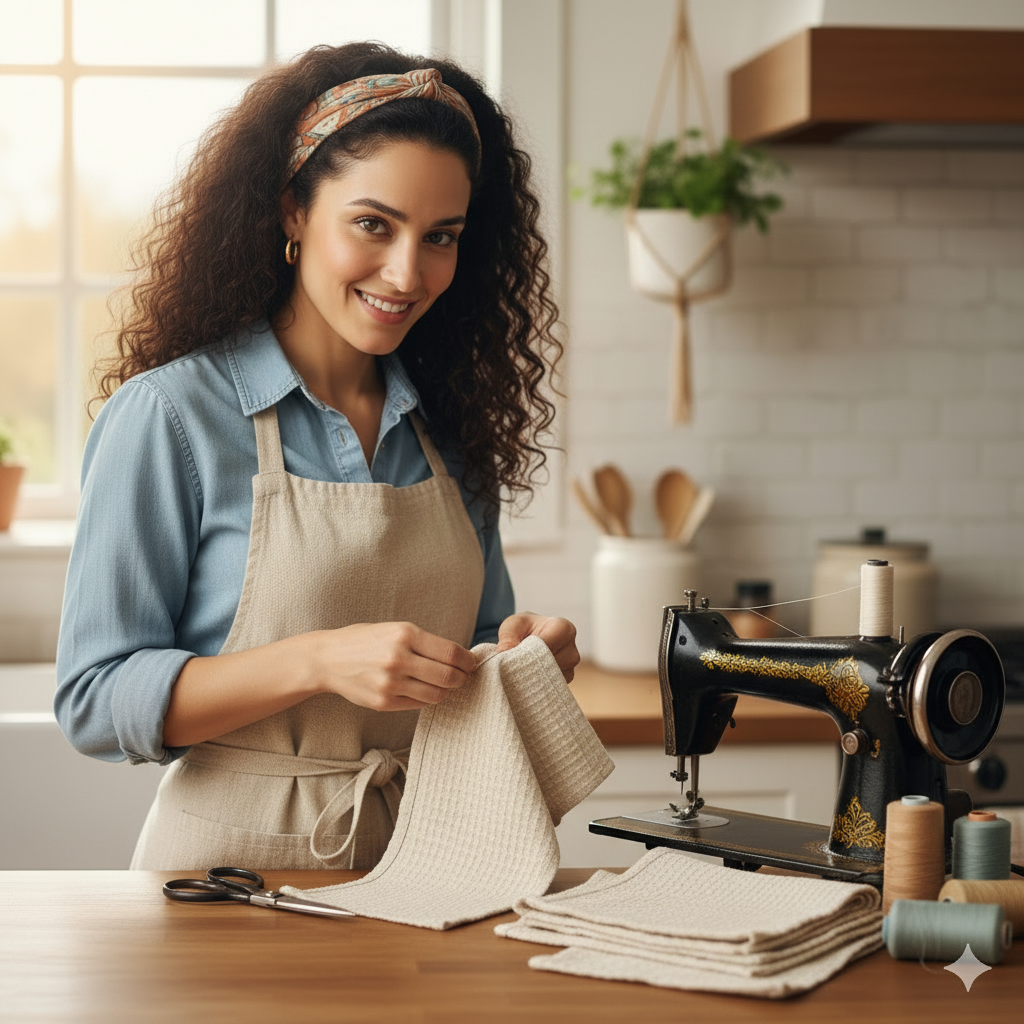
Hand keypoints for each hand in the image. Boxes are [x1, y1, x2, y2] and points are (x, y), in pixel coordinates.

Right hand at [310, 622, 476, 710]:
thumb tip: (457, 656)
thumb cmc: (364, 640)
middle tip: (462, 676)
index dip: (467, 660)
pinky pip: (419, 704)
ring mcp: (390, 683)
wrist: (328, 659)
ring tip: (442, 684)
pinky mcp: (383, 703)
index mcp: (405, 634)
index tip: (470, 662)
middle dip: (461, 677)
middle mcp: (398, 658)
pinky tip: (422, 689)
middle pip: (448, 676)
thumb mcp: (394, 629)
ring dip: (445, 690)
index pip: (450, 652)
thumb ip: (423, 642)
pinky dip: (426, 698)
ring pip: (437, 694)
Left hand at [495, 612, 578, 682]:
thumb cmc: (523, 628)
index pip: (546, 648)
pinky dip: (540, 683)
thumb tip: (504, 652)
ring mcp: (571, 665)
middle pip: (549, 665)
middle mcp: (572, 648)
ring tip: (523, 669)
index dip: (528, 655)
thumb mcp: (512, 625)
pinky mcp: (567, 678)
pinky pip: (553, 686)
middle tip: (515, 667)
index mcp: (563, 629)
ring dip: (535, 676)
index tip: (514, 659)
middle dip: (531, 667)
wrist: (532, 634)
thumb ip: (507, 637)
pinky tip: (531, 675)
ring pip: (551, 678)